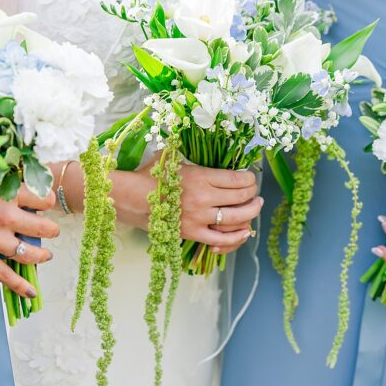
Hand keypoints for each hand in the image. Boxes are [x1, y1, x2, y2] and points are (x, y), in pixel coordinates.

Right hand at [0, 186, 60, 297]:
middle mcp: (5, 217)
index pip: (43, 199)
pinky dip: (22, 287)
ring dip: (42, 255)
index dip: (47, 203)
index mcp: (6, 194)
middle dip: (51, 231)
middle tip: (51, 231)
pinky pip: (7, 276)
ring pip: (31, 254)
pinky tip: (33, 293)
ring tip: (45, 255)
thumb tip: (12, 181)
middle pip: (44, 228)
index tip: (46, 205)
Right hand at [112, 160, 260, 254]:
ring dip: (251, 213)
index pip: (238, 179)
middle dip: (253, 195)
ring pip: (236, 219)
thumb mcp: (172, 158)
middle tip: (255, 193)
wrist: (130, 198)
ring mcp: (199, 218)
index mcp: (201, 176)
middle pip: (241, 198)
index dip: (249, 179)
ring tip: (255, 207)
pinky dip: (236, 237)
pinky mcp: (193, 234)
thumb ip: (192, 156)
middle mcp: (204, 198)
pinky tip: (245, 232)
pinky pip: (221, 240)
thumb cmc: (150, 175)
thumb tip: (204, 146)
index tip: (250, 178)